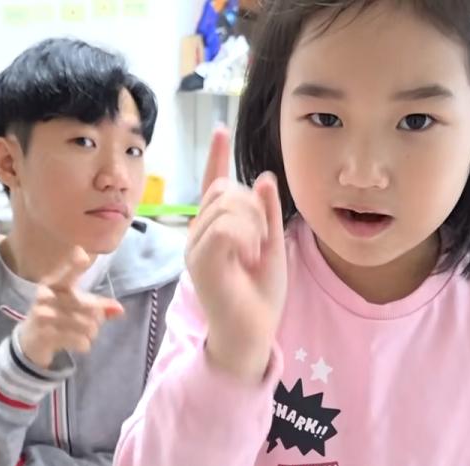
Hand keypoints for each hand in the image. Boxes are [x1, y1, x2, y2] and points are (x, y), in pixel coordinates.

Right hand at [18, 247, 123, 368]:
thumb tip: (119, 309)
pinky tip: (75, 343)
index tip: (81, 252)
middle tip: (93, 323)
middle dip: (98, 318)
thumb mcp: (76, 306)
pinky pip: (80, 341)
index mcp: (54, 283)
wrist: (30, 340)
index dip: (76, 264)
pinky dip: (83, 344)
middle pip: (91, 308)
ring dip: (91, 333)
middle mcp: (46, 296)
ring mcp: (43, 315)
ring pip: (88, 326)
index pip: (68, 273)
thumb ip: (99, 305)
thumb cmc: (58, 316)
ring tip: (82, 333)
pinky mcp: (44, 335)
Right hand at [187, 127, 287, 381]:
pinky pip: (224, 226)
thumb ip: (267, 213)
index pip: (214, 183)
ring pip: (226, 204)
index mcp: (217, 228)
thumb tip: (264, 176)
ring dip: (252, 224)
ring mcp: (196, 246)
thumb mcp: (273, 246)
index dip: (217, 156)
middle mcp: (200, 233)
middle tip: (260, 242)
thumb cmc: (261, 294)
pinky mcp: (199, 260)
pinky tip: (247, 255)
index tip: (220, 129)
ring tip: (254, 253)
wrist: (252, 332)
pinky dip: (244, 236)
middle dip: (253, 207)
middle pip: (226, 189)